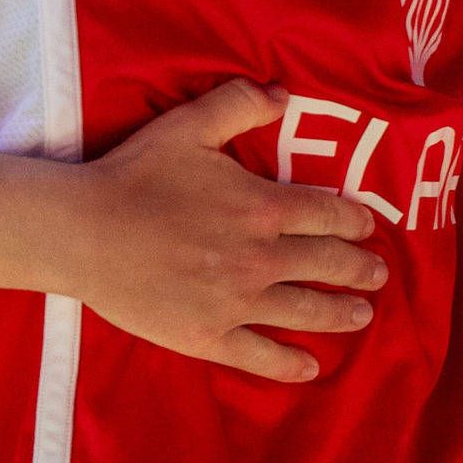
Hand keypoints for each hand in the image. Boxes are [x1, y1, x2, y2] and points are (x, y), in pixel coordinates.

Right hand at [60, 82, 389, 384]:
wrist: (83, 232)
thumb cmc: (135, 175)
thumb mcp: (189, 125)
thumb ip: (240, 104)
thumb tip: (285, 95)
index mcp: (262, 207)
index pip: (329, 214)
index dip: (355, 222)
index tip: (367, 228)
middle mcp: (260, 258)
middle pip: (328, 264)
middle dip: (361, 270)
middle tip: (378, 274)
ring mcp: (236, 302)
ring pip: (305, 311)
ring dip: (341, 314)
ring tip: (362, 315)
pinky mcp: (208, 336)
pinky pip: (260, 356)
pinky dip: (290, 364)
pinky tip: (311, 367)